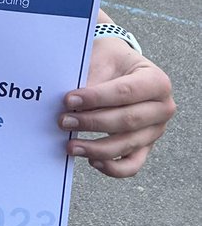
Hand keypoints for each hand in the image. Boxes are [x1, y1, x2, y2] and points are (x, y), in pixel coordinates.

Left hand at [59, 40, 174, 176]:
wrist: (120, 66)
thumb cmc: (110, 60)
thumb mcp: (102, 57)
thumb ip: (91, 80)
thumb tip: (70, 105)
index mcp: (156, 81)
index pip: (126, 92)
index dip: (97, 98)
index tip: (69, 100)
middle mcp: (162, 108)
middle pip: (127, 121)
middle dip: (92, 122)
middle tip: (64, 121)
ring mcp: (155, 130)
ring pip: (128, 145)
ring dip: (96, 148)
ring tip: (71, 145)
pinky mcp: (145, 146)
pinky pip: (132, 164)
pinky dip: (112, 167)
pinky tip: (91, 160)